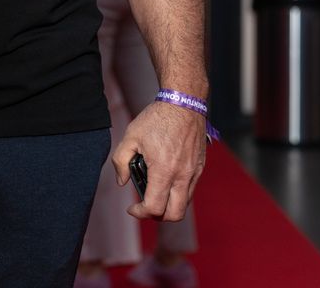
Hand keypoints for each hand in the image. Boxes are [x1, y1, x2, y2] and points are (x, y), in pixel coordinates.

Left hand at [113, 100, 206, 221]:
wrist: (184, 103)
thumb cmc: (156, 118)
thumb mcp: (130, 136)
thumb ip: (120, 161)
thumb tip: (121, 181)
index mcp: (164, 170)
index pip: (154, 208)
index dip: (140, 213)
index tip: (132, 207)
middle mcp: (182, 176)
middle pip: (174, 214)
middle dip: (157, 216)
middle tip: (145, 206)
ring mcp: (194, 172)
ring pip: (184, 204)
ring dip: (169, 205)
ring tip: (155, 192)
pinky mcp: (200, 167)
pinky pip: (190, 190)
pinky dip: (178, 193)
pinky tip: (166, 180)